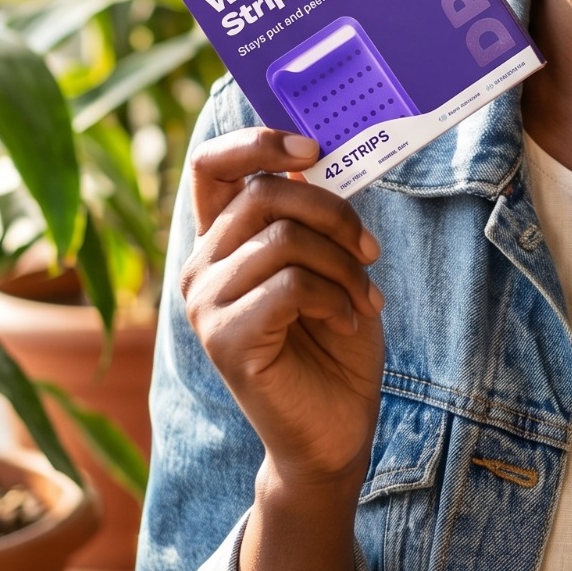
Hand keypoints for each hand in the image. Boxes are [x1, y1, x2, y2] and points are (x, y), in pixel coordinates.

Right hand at [180, 129, 384, 486]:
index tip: (311, 149)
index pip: (210, 165)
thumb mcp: (331, 262)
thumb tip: (318, 157)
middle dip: (335, 213)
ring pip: (284, 240)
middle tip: (370, 251)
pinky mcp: (224, 339)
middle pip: (264, 194)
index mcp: (222, 241)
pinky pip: (291, 286)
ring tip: (363, 298)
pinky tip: (348, 322)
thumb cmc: (334, 339)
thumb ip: (312, 215)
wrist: (335, 428)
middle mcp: (200, 267)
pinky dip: (336, 298)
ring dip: (343, 265)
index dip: (257, 142)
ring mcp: (205, 305)